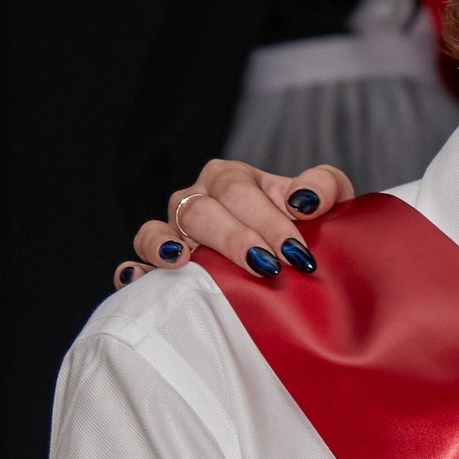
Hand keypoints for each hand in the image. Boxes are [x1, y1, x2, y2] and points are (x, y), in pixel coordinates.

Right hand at [111, 159, 357, 292]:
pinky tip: (137, 278)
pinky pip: (136, 262)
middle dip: (235, 239)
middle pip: (203, 211)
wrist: (293, 260)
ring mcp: (174, 231)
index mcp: (233, 180)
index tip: (297, 253)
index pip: (241, 192)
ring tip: (182, 260)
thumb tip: (304, 200)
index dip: (268, 222)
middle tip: (268, 267)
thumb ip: (323, 186)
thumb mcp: (323, 200)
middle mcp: (198, 200)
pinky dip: (135, 269)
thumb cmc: (306, 226)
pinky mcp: (159, 263)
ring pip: (160, 230)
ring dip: (170, 245)